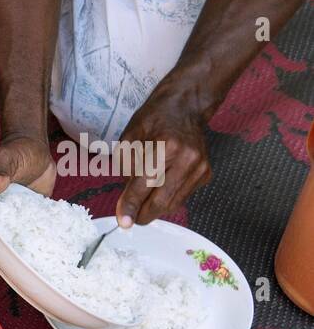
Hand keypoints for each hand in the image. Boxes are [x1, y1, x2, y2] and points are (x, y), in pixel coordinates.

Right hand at [0, 135, 56, 253]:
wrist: (35, 147)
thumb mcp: (7, 158)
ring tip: (27, 257)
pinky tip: (41, 247)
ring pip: (2, 240)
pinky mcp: (21, 216)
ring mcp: (5, 215)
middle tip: (11, 260)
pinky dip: (28, 241)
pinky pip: (20, 233)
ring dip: (11, 249)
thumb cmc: (16, 149)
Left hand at [115, 97, 210, 226]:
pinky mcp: (206, 174)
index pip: (144, 184)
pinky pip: (181, 197)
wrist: (186, 107)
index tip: (122, 221)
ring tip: (142, 199)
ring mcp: (200, 168)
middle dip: (142, 214)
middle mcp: (188, 159)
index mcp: (166, 146)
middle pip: (161, 200)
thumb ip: (125, 166)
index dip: (131, 205)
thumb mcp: (129, 136)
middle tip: (128, 217)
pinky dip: (166, 199)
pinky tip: (159, 187)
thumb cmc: (154, 119)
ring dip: (153, 208)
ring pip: (172, 203)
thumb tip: (126, 199)